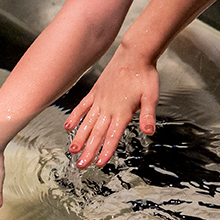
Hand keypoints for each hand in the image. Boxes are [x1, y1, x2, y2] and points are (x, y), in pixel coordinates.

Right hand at [63, 47, 158, 167]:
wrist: (135, 54)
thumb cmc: (145, 75)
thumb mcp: (152, 96)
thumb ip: (147, 115)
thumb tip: (149, 132)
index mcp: (122, 111)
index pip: (113, 135)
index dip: (106, 150)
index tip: (99, 163)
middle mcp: (108, 108)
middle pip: (97, 133)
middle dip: (89, 150)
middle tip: (81, 165)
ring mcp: (99, 100)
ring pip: (87, 123)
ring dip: (80, 138)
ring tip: (73, 150)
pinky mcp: (95, 92)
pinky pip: (82, 107)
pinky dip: (75, 117)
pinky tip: (68, 127)